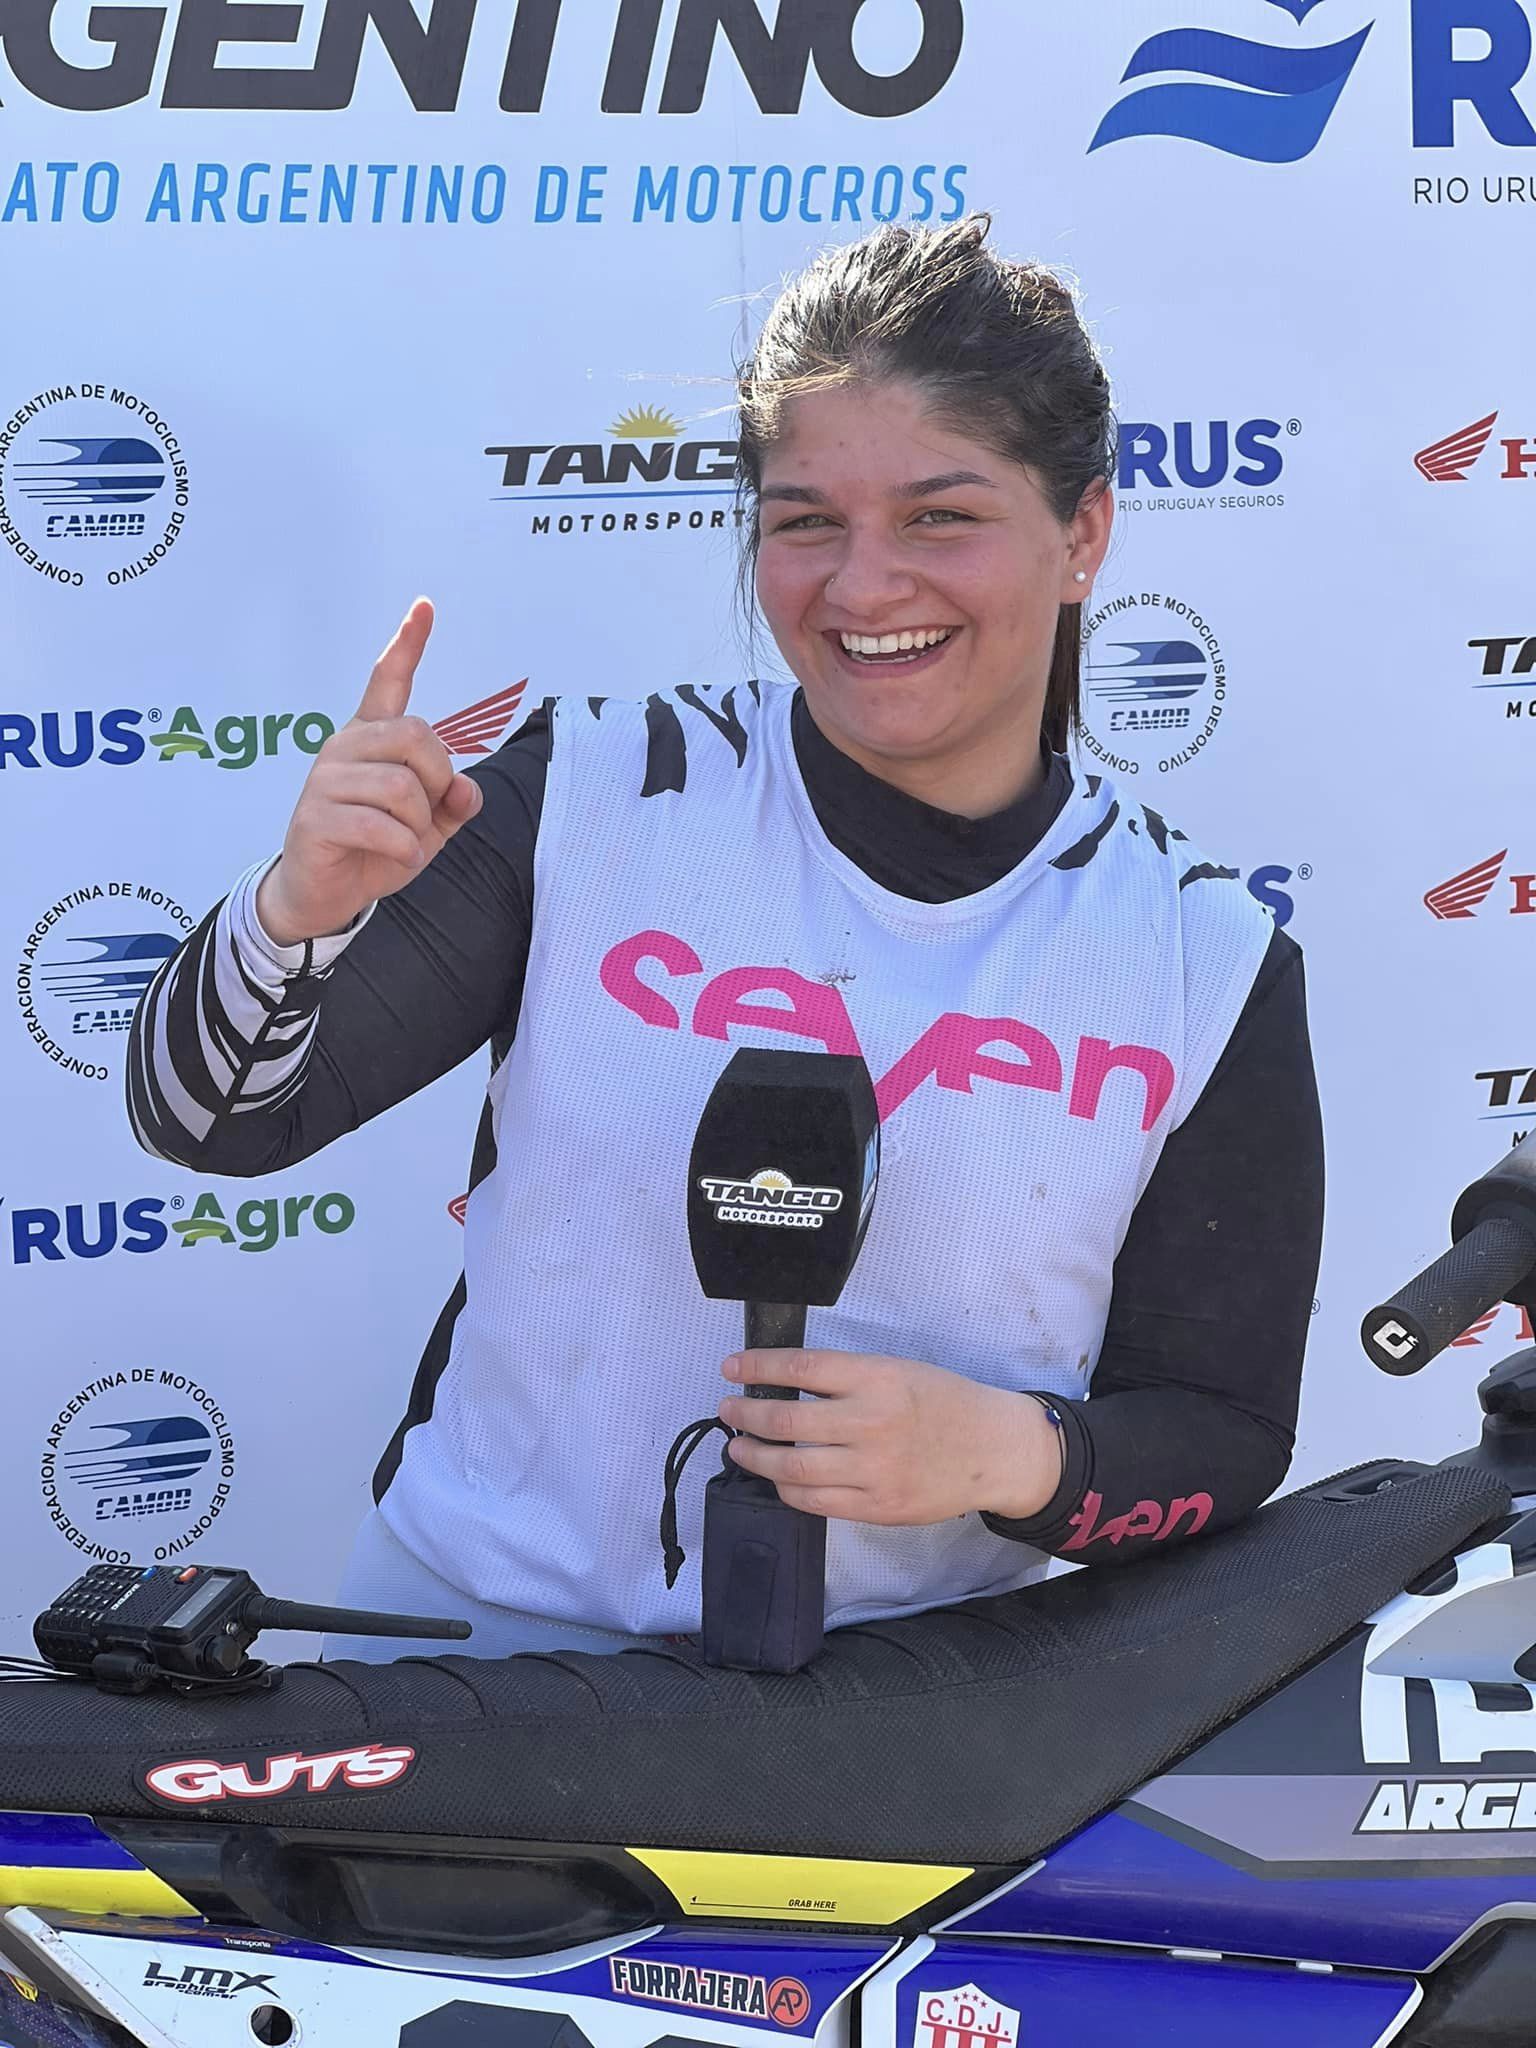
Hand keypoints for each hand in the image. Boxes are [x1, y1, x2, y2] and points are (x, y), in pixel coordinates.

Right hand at [255, 599, 483, 946]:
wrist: (324, 895)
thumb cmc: (375, 850)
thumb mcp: (428, 827)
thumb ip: (453, 802)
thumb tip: (467, 789)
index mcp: (370, 739)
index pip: (388, 681)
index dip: (408, 644)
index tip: (425, 606)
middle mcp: (344, 747)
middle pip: (417, 737)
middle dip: (437, 780)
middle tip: (425, 814)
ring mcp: (325, 780)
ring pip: (402, 786)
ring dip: (419, 824)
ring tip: (404, 840)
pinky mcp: (314, 817)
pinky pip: (382, 826)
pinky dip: (405, 850)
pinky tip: (397, 859)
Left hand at [718, 1350, 1064, 1526]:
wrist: (993, 1450)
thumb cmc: (944, 1402)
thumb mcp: (897, 1370)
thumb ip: (846, 1378)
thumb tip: (783, 1383)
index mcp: (876, 1378)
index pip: (800, 1368)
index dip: (757, 1367)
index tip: (731, 1368)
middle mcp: (870, 1423)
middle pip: (785, 1421)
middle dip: (745, 1414)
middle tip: (728, 1409)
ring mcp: (872, 1470)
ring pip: (791, 1468)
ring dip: (755, 1456)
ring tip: (739, 1446)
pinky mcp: (876, 1507)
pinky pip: (814, 1502)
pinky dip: (785, 1490)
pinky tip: (776, 1479)